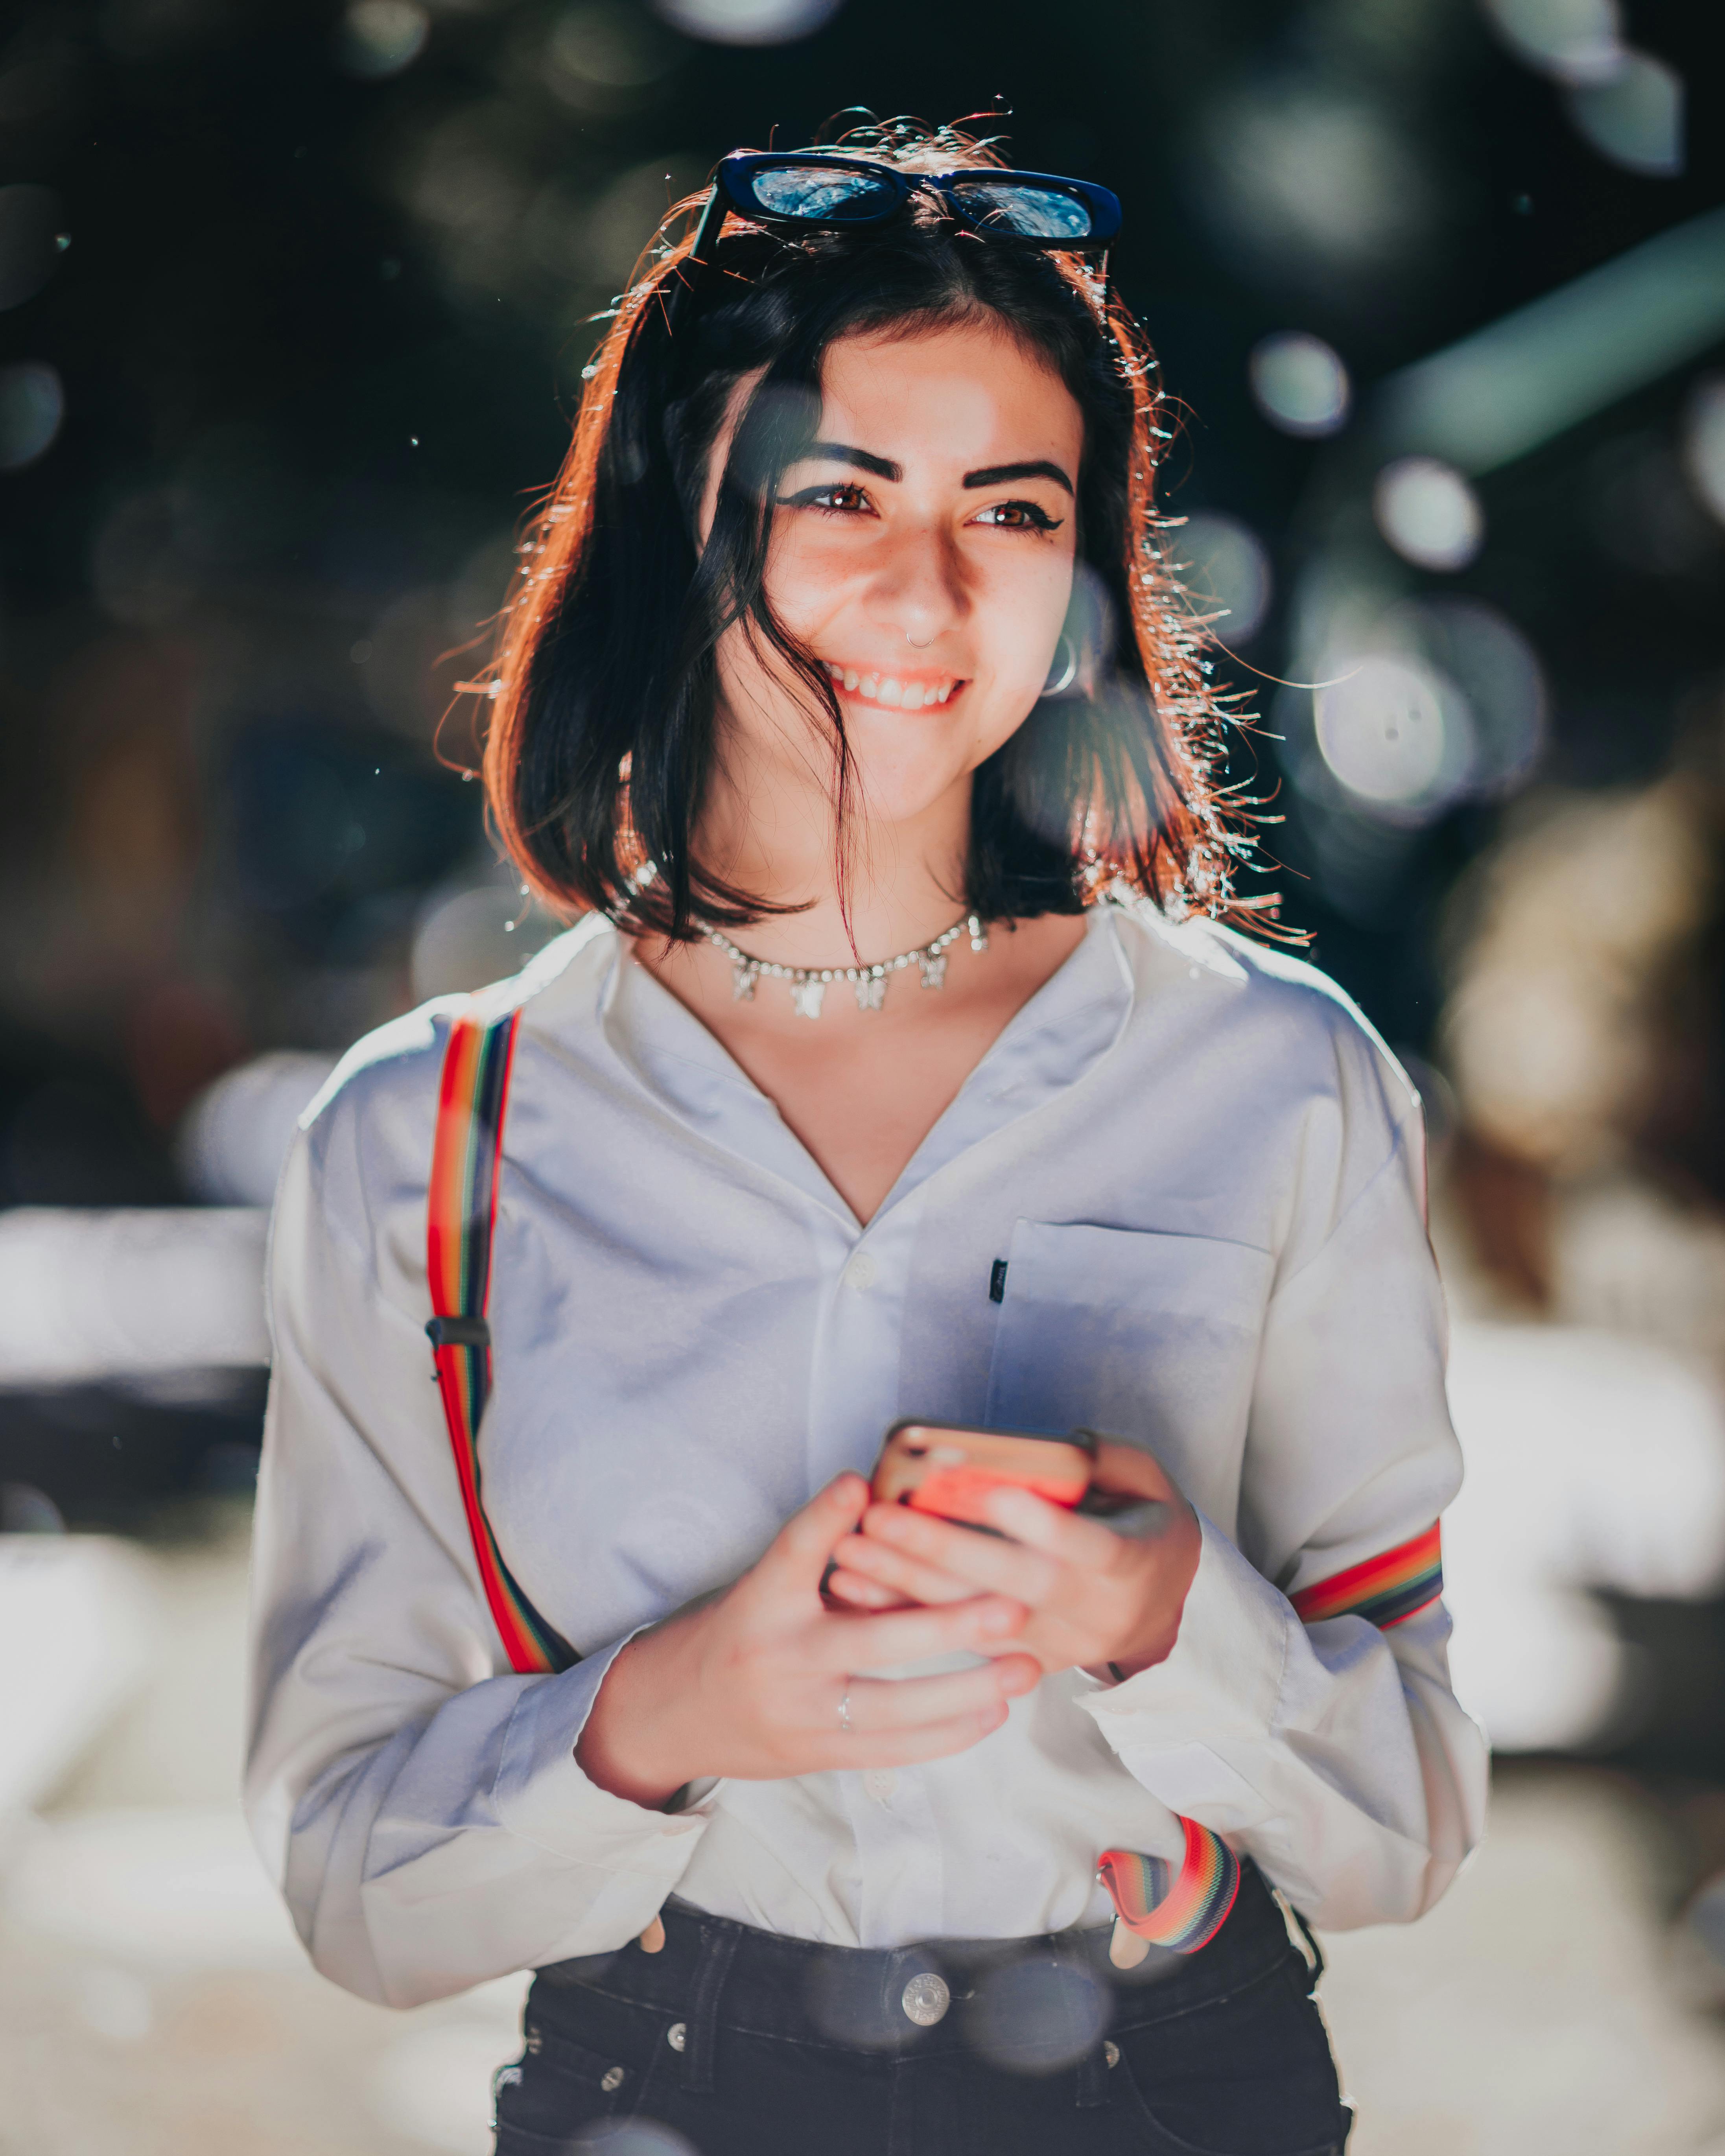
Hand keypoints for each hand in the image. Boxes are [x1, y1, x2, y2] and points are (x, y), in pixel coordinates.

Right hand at [575, 1473, 1041, 1808]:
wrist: (670, 1716)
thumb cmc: (736, 1636)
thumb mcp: (764, 1588)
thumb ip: (822, 1560)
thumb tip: (893, 1511)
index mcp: (761, 1601)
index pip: (792, 1551)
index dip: (824, 1517)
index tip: (856, 1483)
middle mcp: (779, 1657)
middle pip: (869, 1640)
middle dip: (948, 1625)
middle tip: (1012, 1606)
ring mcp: (798, 1713)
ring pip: (895, 1708)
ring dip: (969, 1689)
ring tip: (1026, 1667)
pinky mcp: (815, 1754)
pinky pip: (892, 1749)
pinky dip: (946, 1734)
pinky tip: (991, 1713)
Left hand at [824, 1441, 1199, 1681]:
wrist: (1159, 1608)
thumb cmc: (1145, 1525)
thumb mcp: (1149, 1481)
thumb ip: (1108, 1460)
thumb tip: (1061, 1442)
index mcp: (1130, 1564)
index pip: (1088, 1546)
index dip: (1042, 1525)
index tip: (992, 1492)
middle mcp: (1092, 1613)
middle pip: (1014, 1585)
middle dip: (945, 1551)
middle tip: (882, 1517)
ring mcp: (1055, 1645)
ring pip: (975, 1620)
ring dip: (907, 1586)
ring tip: (850, 1549)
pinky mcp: (1022, 1661)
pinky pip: (957, 1641)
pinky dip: (906, 1613)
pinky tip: (857, 1587)